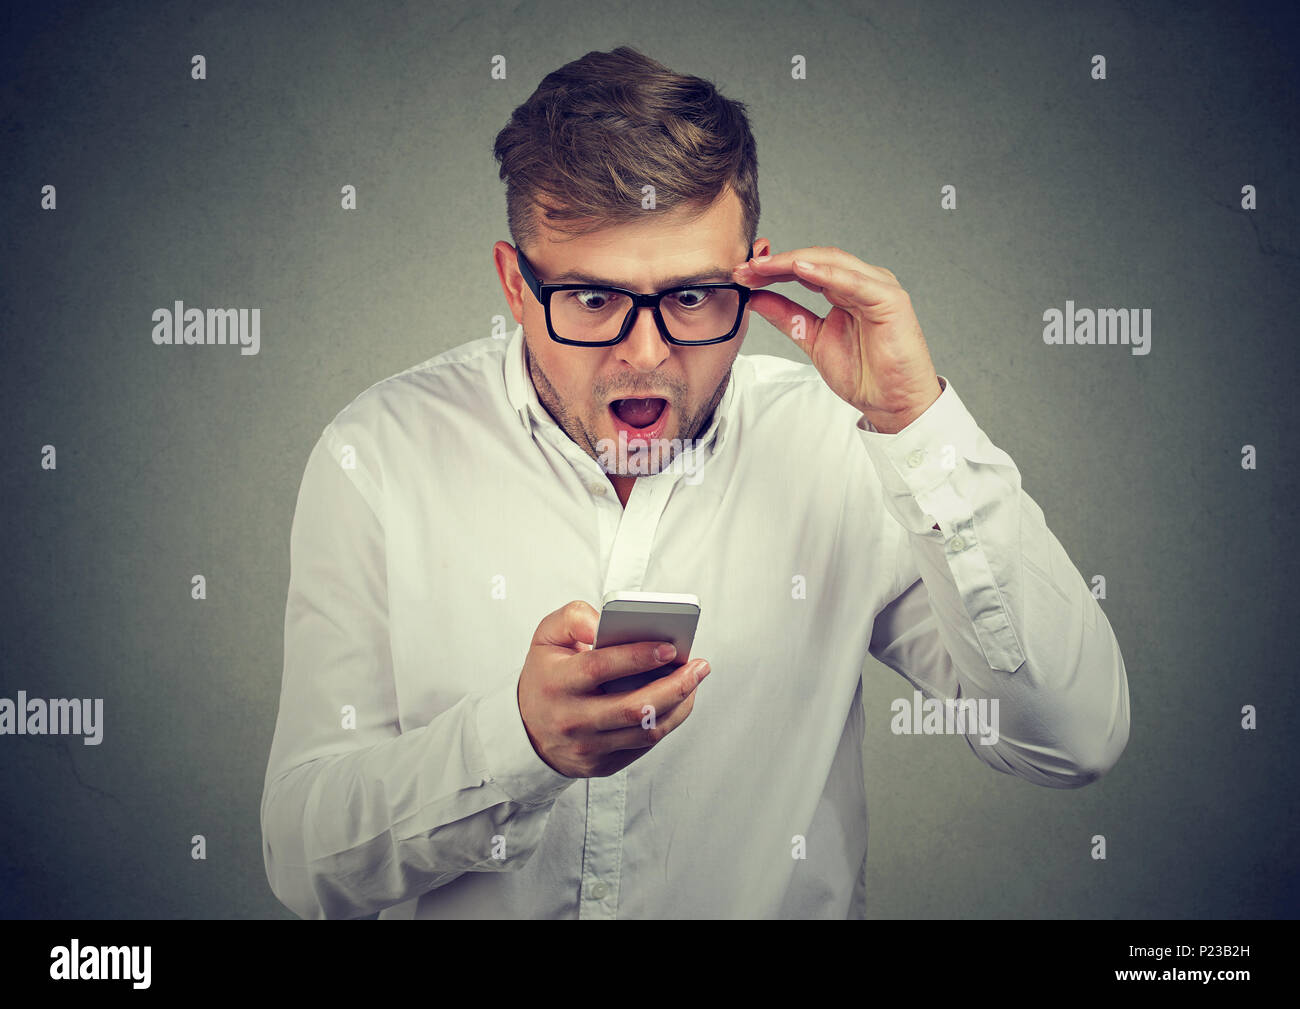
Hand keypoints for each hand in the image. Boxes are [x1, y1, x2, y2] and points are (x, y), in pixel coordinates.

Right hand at [517, 600, 709, 777]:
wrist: (526, 731)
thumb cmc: (545, 675)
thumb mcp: (546, 637)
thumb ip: (574, 618)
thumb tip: (604, 621)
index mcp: (557, 683)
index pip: (600, 668)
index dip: (637, 656)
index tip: (670, 646)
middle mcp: (572, 719)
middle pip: (634, 707)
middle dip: (674, 686)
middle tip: (699, 666)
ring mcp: (588, 747)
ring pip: (646, 730)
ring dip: (679, 704)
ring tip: (695, 679)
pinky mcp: (602, 765)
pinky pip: (645, 745)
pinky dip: (669, 720)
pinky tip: (681, 699)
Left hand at [734, 247, 942, 433]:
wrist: (892, 403)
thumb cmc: (864, 373)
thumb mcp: (813, 339)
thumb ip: (787, 316)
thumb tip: (756, 298)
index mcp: (845, 289)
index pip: (805, 268)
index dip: (773, 269)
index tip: (742, 274)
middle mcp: (862, 282)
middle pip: (815, 260)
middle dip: (778, 262)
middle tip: (746, 267)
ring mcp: (878, 287)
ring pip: (832, 263)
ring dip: (794, 262)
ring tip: (764, 266)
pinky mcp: (891, 299)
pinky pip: (855, 281)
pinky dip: (827, 273)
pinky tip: (801, 269)